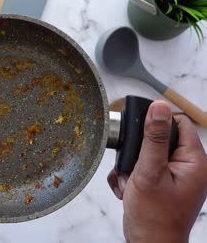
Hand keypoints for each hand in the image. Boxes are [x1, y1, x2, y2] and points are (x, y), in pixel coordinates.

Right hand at [108, 101, 206, 242]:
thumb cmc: (154, 215)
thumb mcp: (150, 171)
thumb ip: (154, 138)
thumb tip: (159, 107)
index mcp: (194, 161)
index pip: (179, 123)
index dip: (157, 123)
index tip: (139, 135)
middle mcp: (188, 167)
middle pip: (159, 139)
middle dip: (138, 152)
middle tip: (132, 167)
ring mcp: (175, 177)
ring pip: (146, 155)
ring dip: (131, 167)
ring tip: (129, 182)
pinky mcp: (162, 184)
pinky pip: (143, 170)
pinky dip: (131, 178)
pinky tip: (128, 189)